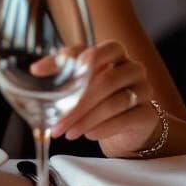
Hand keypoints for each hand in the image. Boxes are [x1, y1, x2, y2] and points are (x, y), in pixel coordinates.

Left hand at [49, 41, 158, 155]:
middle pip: (105, 81)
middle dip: (77, 104)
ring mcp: (144, 90)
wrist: (130, 124)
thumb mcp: (82, 79)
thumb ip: (61, 69)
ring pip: (114, 103)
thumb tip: (36, 69)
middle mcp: (132, 67)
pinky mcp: (149, 114)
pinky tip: (89, 135)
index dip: (68, 62)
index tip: (42, 75)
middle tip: (57, 122)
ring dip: (87, 120)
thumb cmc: (102, 95)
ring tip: (69, 132)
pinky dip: (104, 128)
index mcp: (114, 52)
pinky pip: (126, 120)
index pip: (92, 51)